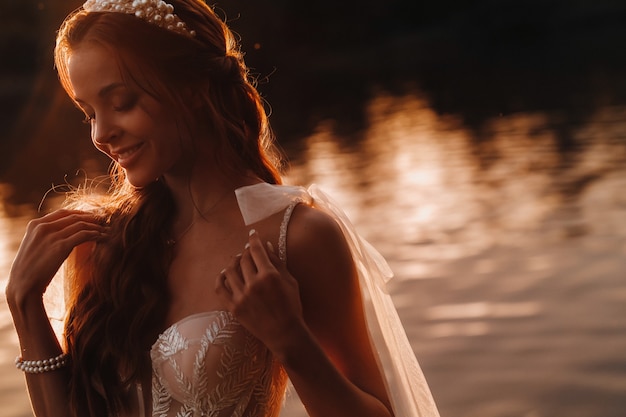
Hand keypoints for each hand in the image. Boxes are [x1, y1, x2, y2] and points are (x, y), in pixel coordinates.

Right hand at [7, 209, 106, 301]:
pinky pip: (83, 235)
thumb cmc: (29, 270)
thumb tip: (61, 234)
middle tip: (103, 221)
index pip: (62, 213)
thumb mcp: (33, 246)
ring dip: (96, 226)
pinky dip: (95, 234)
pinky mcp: (61, 246)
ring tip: (106, 230)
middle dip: (90, 218)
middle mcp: (43, 227)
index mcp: (35, 225)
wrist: (23, 285)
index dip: (79, 213)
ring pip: (81, 224)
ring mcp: (52, 236)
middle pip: (73, 217)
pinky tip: (102, 237)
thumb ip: (44, 236)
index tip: (90, 216)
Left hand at [215, 229, 304, 352]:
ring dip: (233, 262)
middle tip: (248, 250)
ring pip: (230, 270)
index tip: (252, 234)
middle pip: (244, 259)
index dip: (253, 239)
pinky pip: (220, 288)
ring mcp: (242, 296)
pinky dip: (220, 278)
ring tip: (237, 260)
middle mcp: (253, 283)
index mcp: (269, 275)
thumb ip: (277, 262)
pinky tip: (224, 274)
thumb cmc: (291, 306)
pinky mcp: (234, 307)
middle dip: (246, 251)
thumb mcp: (290, 281)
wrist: (284, 333)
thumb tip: (266, 245)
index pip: (256, 250)